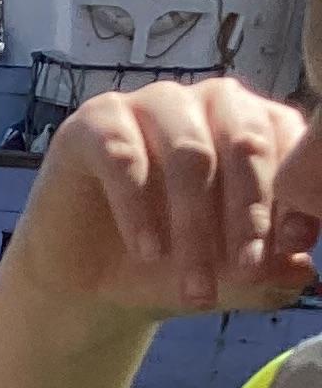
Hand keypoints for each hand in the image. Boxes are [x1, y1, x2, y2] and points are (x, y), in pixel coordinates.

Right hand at [5, 81, 320, 320]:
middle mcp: (207, 103)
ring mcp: (150, 105)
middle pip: (244, 144)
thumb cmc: (166, 266)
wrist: (86, 284)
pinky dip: (139, 209)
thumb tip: (302, 271)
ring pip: (189, 153)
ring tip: (193, 284)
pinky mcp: (94, 123)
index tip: (291, 251)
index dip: (292, 198)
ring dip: (195, 225)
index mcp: (253, 123)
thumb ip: (267, 273)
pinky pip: (123, 155)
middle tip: (246, 272)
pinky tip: (148, 252)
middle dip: (248, 216)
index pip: (286, 142)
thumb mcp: (224, 278)